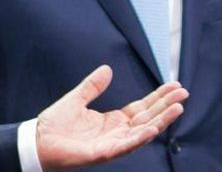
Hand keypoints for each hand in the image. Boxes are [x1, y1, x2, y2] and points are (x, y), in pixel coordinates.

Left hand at [35, 65, 187, 170]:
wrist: (37, 142)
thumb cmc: (55, 125)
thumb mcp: (76, 99)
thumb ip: (92, 86)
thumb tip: (107, 69)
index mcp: (113, 121)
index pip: (142, 108)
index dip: (158, 97)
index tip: (175, 86)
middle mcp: (117, 133)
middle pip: (148, 118)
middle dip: (166, 107)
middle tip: (184, 93)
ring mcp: (112, 144)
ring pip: (142, 133)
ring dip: (160, 121)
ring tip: (177, 108)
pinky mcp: (102, 153)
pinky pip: (125, 146)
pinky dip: (139, 139)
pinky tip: (152, 129)